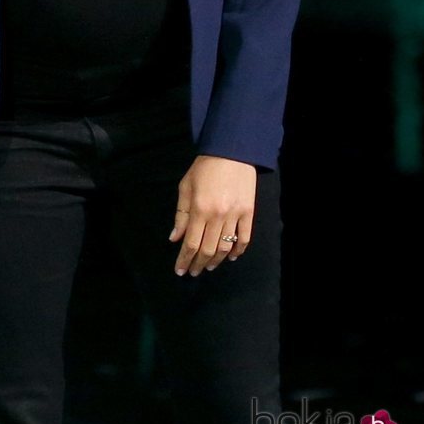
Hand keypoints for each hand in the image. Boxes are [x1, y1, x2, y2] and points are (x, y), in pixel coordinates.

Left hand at [169, 155, 255, 276]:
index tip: (180, 271)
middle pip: (207, 249)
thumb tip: (175, 238)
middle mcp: (217, 216)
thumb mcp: (185, 187)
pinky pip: (244, 239)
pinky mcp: (249, 213)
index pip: (191, 243)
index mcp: (199, 209)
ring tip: (208, 266)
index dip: (184, 260)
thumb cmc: (203, 168)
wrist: (231, 152)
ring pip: (225, 248)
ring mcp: (235, 215)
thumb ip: (180, 215)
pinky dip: (237, 251)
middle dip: (198, 264)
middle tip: (193, 272)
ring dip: (216, 260)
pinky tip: (230, 257)